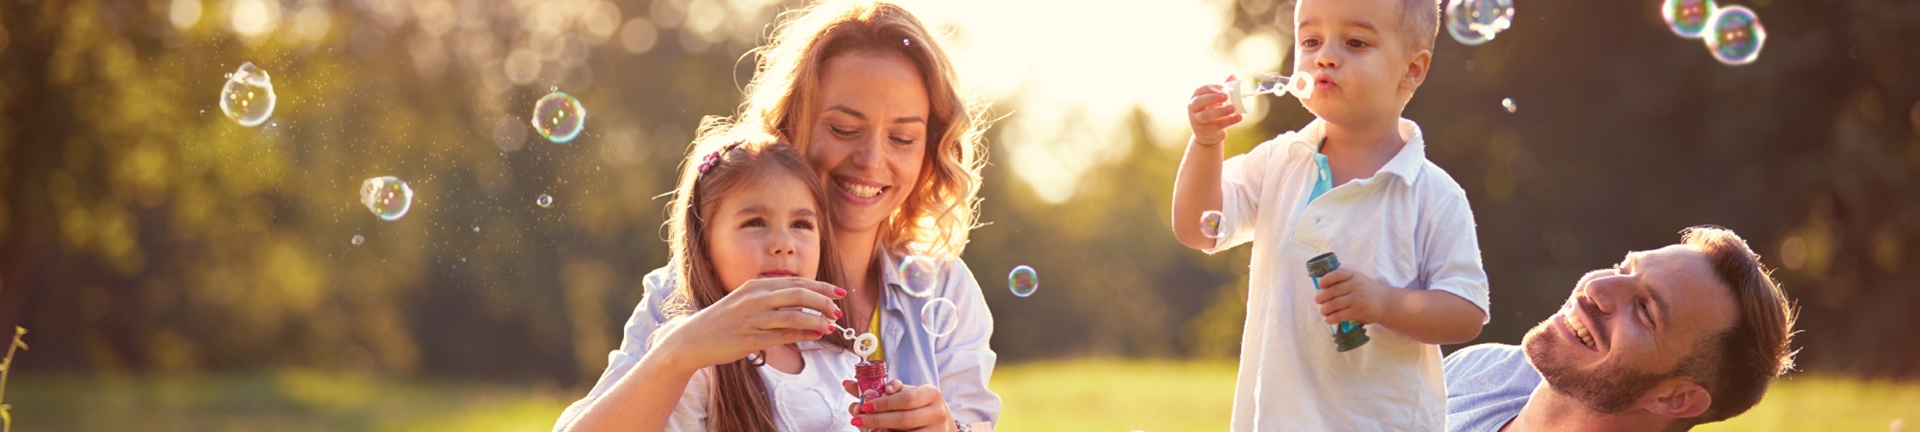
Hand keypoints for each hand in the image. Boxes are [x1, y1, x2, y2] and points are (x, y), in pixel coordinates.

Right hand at [650, 277, 844, 372]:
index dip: (821, 287)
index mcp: (755, 286)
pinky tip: (816, 335)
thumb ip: (772, 301)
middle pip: (799, 294)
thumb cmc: (723, 321)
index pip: (795, 282)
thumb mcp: (746, 302)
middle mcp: (755, 298)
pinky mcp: (751, 338)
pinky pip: (784, 335)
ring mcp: (753, 318)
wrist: (693, 339)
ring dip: (817, 320)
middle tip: (839, 310)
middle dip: (824, 301)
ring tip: (832, 324)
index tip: (839, 293)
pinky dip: (804, 334)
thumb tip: (804, 306)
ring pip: (794, 315)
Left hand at [843, 379, 953, 430]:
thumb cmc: (916, 405)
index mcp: (931, 393)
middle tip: (857, 420)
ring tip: (866, 429)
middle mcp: (937, 412)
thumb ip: (878, 389)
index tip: (863, 406)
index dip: (884, 403)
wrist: (939, 423)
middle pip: (905, 419)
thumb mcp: (902, 393)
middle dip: (878, 420)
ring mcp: (937, 430)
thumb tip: (848, 385)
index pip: (906, 398)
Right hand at [1187, 76, 1242, 146]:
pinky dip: (1229, 121)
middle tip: (1225, 96)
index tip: (1223, 87)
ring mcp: (1198, 121)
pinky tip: (1239, 117)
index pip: (1199, 90)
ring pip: (1206, 115)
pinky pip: (1218, 125)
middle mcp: (1193, 109)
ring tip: (1232, 108)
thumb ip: (1222, 89)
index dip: (1210, 87)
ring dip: (1220, 111)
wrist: (1206, 135)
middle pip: (1199, 102)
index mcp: (1195, 99)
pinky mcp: (1206, 131)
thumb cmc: (1211, 112)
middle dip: (1212, 98)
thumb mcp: (1214, 101)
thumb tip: (1234, 76)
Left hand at [1313, 268, 1393, 324]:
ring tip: (1323, 311)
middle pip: (1332, 291)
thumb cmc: (1367, 291)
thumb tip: (1321, 289)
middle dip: (1321, 297)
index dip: (1326, 279)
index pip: (1337, 274)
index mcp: (1354, 275)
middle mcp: (1356, 285)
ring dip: (1324, 309)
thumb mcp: (1358, 280)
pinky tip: (1328, 319)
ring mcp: (1357, 299)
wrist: (1386, 303)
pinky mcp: (1358, 312)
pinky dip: (1332, 318)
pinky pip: (1341, 315)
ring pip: (1334, 304)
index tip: (1320, 284)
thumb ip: (1343, 281)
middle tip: (1317, 300)